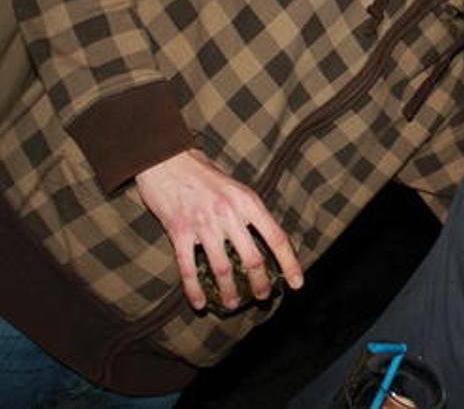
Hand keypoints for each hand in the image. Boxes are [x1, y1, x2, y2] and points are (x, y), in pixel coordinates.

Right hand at [135, 149, 302, 309]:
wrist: (166, 159)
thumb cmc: (205, 175)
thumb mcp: (237, 188)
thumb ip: (251, 213)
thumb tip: (269, 241)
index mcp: (248, 202)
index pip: (277, 238)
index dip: (290, 263)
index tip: (296, 283)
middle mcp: (229, 214)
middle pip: (252, 259)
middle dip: (260, 284)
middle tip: (263, 296)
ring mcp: (203, 224)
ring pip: (223, 269)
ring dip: (229, 292)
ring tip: (233, 303)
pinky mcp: (179, 231)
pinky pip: (188, 269)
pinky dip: (194, 290)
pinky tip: (199, 304)